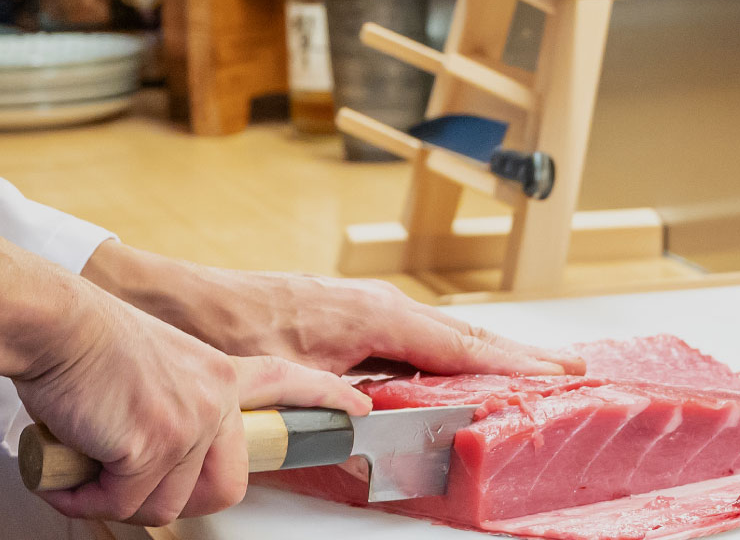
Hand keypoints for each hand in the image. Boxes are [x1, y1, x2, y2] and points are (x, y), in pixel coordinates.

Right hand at [17, 297, 369, 524]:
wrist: (56, 325)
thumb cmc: (83, 342)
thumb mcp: (151, 364)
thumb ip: (172, 404)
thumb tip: (148, 458)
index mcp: (216, 372)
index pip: (285, 382)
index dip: (322, 398)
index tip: (357, 408)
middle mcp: (213, 400)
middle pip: (225, 489)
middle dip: (170, 501)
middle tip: (127, 483)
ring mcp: (188, 424)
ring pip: (163, 505)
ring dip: (114, 498)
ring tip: (85, 466)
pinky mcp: (152, 446)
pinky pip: (122, 503)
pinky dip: (86, 496)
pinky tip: (70, 470)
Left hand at [82, 243, 585, 376]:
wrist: (168, 302)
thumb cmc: (220, 330)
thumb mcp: (286, 381)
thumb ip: (337, 411)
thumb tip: (377, 436)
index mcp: (374, 316)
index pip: (464, 348)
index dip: (519, 366)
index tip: (567, 375)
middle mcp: (374, 307)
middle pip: (462, 342)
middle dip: (517, 361)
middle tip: (571, 378)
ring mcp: (358, 311)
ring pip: (436, 342)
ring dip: (480, 363)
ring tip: (527, 381)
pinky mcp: (340, 321)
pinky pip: (408, 344)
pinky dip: (440, 360)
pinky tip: (449, 380)